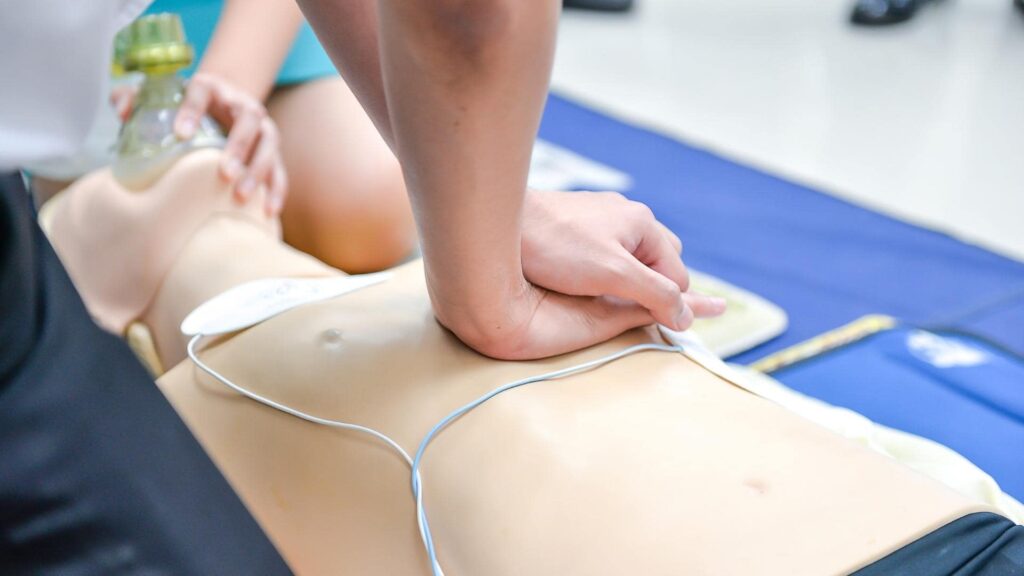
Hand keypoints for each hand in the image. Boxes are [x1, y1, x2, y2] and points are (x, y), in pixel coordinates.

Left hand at [111, 73, 286, 214]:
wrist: (223, 103)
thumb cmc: (184, 107)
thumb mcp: (159, 96)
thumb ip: (135, 99)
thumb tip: (122, 110)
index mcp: (211, 88)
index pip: (202, 91)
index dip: (192, 110)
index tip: (181, 134)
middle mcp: (242, 104)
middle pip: (248, 119)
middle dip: (239, 145)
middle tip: (224, 172)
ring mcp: (261, 128)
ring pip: (269, 145)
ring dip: (259, 170)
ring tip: (242, 194)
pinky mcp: (271, 150)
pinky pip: (280, 170)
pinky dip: (276, 190)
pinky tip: (269, 211)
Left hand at [521, 189, 724, 330]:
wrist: (502, 223)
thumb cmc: (556, 246)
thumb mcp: (615, 274)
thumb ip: (656, 294)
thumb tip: (687, 315)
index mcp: (643, 224)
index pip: (676, 276)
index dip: (668, 304)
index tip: (655, 326)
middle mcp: (627, 216)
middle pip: (660, 263)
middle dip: (654, 289)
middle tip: (633, 311)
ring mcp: (601, 219)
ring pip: (633, 258)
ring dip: (631, 280)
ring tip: (610, 299)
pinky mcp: (577, 226)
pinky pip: (607, 251)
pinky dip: (607, 270)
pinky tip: (587, 282)